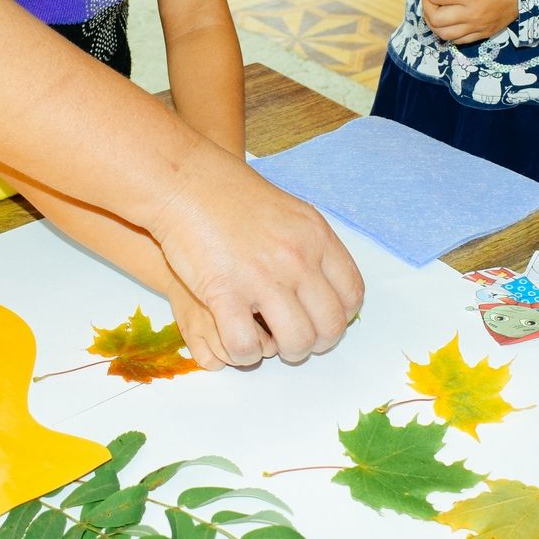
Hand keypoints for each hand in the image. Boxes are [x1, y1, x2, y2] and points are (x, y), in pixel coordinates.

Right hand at [147, 141, 363, 363]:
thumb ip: (312, 247)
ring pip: (297, 342)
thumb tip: (327, 284)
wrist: (186, 184)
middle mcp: (297, 259)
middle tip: (296, 340)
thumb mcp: (291, 212)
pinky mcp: (224, 294)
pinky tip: (239, 343)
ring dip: (285, 352)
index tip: (324, 321)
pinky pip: (246, 346)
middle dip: (316, 343)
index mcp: (316, 237)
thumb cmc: (233, 196)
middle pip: (330, 325)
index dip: (340, 317)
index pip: (352, 294)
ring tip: (270, 344)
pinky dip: (245, 354)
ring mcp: (262, 278)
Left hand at [421, 0, 517, 43]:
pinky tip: (450, 21)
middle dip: (428, 5)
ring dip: (434, 22)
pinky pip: (458, 41)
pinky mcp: (483, 34)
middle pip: (435, 18)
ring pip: (443, 34)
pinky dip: (448, 32)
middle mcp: (471, 14)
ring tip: (438, 10)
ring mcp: (477, 27)